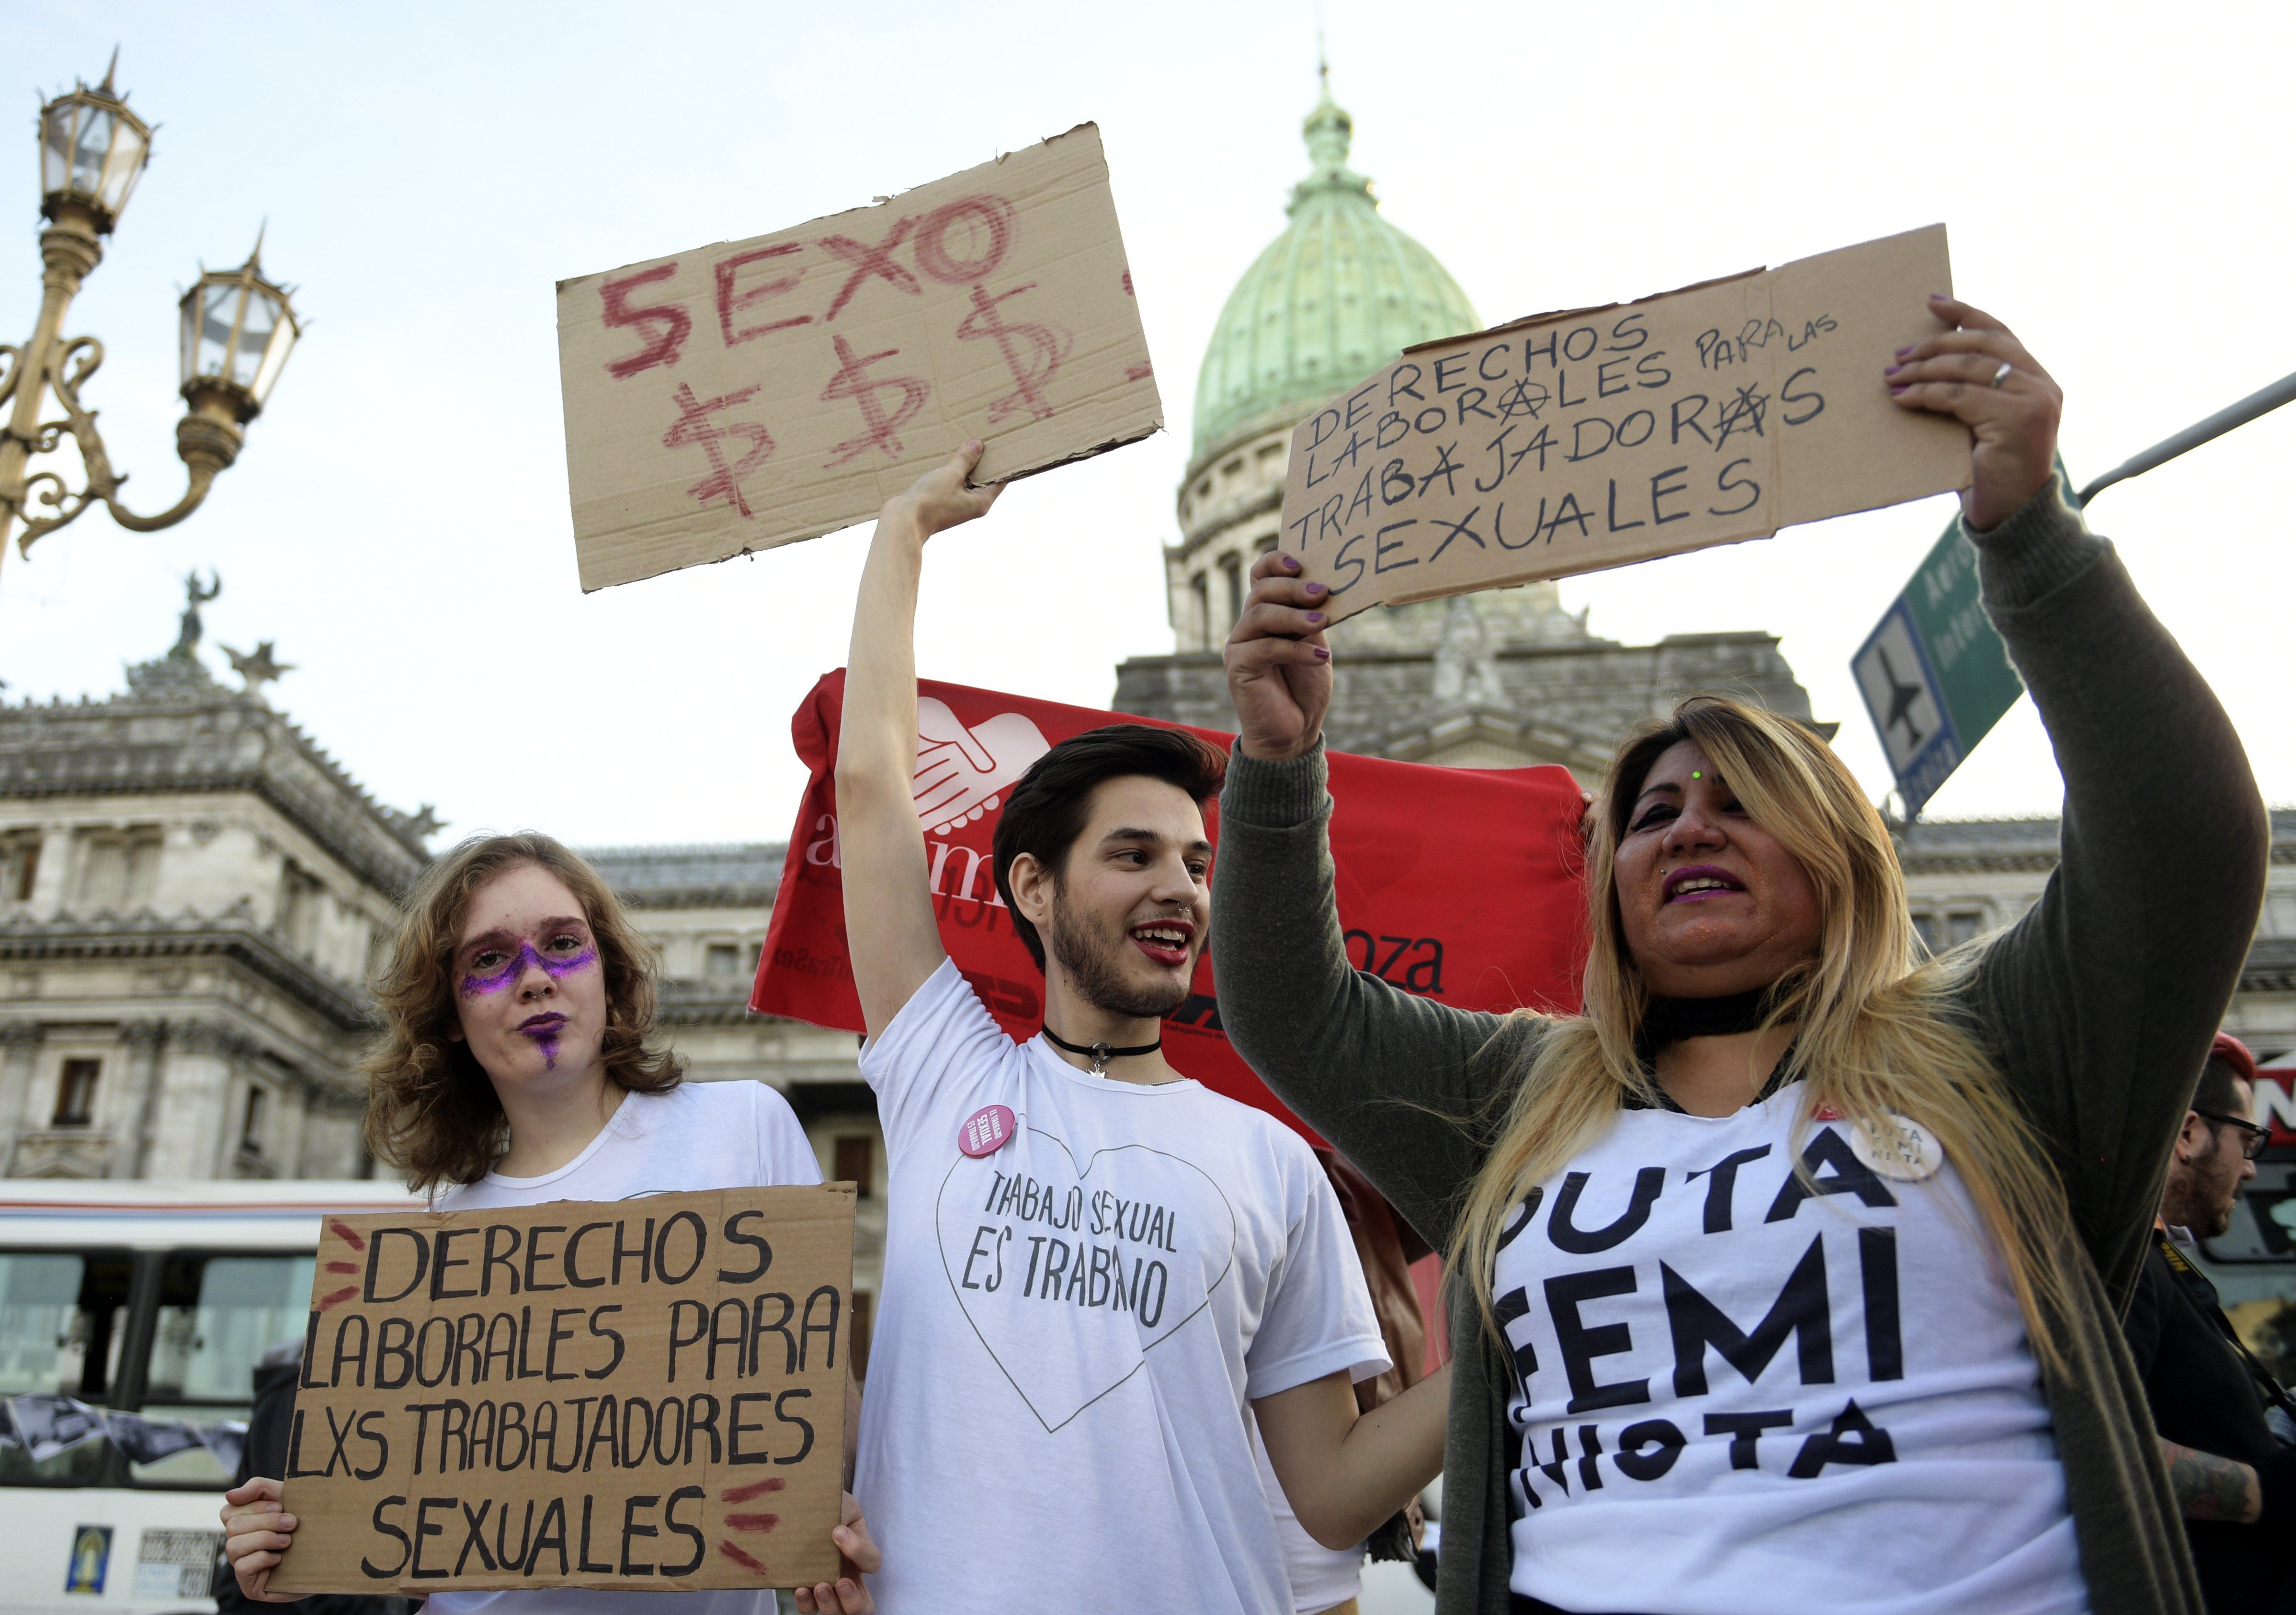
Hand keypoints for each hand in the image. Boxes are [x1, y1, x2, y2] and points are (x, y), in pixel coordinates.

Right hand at [220, 1477, 300, 1602]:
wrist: (330, 1553)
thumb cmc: (306, 1522)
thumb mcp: (286, 1497)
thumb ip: (259, 1488)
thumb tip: (230, 1495)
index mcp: (243, 1524)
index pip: (228, 1511)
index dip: (254, 1506)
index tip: (280, 1506)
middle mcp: (238, 1544)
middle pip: (233, 1527)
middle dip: (266, 1522)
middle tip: (291, 1523)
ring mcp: (241, 1566)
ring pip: (233, 1546)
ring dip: (265, 1539)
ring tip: (287, 1541)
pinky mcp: (249, 1586)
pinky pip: (242, 1567)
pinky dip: (262, 1558)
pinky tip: (280, 1558)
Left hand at [793, 1491, 879, 1614]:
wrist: (798, 1504)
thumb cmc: (824, 1504)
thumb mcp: (841, 1503)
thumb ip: (846, 1514)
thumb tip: (838, 1534)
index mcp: (859, 1554)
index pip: (872, 1562)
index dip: (859, 1551)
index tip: (837, 1532)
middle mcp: (847, 1575)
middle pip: (864, 1608)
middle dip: (855, 1603)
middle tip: (841, 1583)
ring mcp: (826, 1586)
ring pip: (837, 1613)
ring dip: (830, 1605)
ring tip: (819, 1586)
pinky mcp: (804, 1589)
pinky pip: (809, 1609)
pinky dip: (807, 1604)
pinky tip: (800, 1589)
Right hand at [880, 439, 1002, 539]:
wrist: (903, 522)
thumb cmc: (930, 501)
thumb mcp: (951, 474)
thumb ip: (965, 459)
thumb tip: (978, 445)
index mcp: (981, 502)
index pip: (999, 480)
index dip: (1001, 463)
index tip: (1001, 445)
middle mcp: (971, 505)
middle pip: (982, 479)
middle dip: (981, 461)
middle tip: (982, 438)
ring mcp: (956, 505)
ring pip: (964, 480)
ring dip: (963, 465)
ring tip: (963, 443)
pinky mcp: (941, 502)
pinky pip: (950, 484)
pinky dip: (950, 472)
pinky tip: (945, 457)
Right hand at [1224, 550, 1332, 760]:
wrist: (1294, 732)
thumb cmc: (1305, 687)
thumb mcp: (1316, 644)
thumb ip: (1314, 618)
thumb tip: (1326, 589)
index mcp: (1267, 614)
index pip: (1260, 576)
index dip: (1273, 563)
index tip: (1298, 563)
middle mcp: (1249, 626)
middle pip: (1260, 591)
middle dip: (1291, 588)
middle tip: (1321, 593)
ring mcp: (1239, 645)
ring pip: (1259, 615)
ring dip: (1293, 616)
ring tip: (1321, 623)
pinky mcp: (1237, 667)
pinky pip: (1264, 648)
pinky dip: (1295, 649)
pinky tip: (1320, 659)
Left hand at [1887, 295, 2062, 531]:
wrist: (2013, 515)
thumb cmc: (1990, 472)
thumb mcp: (1983, 423)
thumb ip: (1972, 394)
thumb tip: (1924, 365)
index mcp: (2037, 379)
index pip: (2000, 333)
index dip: (1965, 314)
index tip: (1932, 301)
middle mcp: (2041, 384)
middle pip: (1982, 345)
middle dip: (1935, 344)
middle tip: (1899, 354)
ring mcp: (2033, 400)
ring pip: (1967, 368)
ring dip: (1924, 369)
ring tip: (1892, 377)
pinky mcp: (2016, 420)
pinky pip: (1959, 397)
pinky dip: (1926, 394)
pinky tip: (1903, 399)